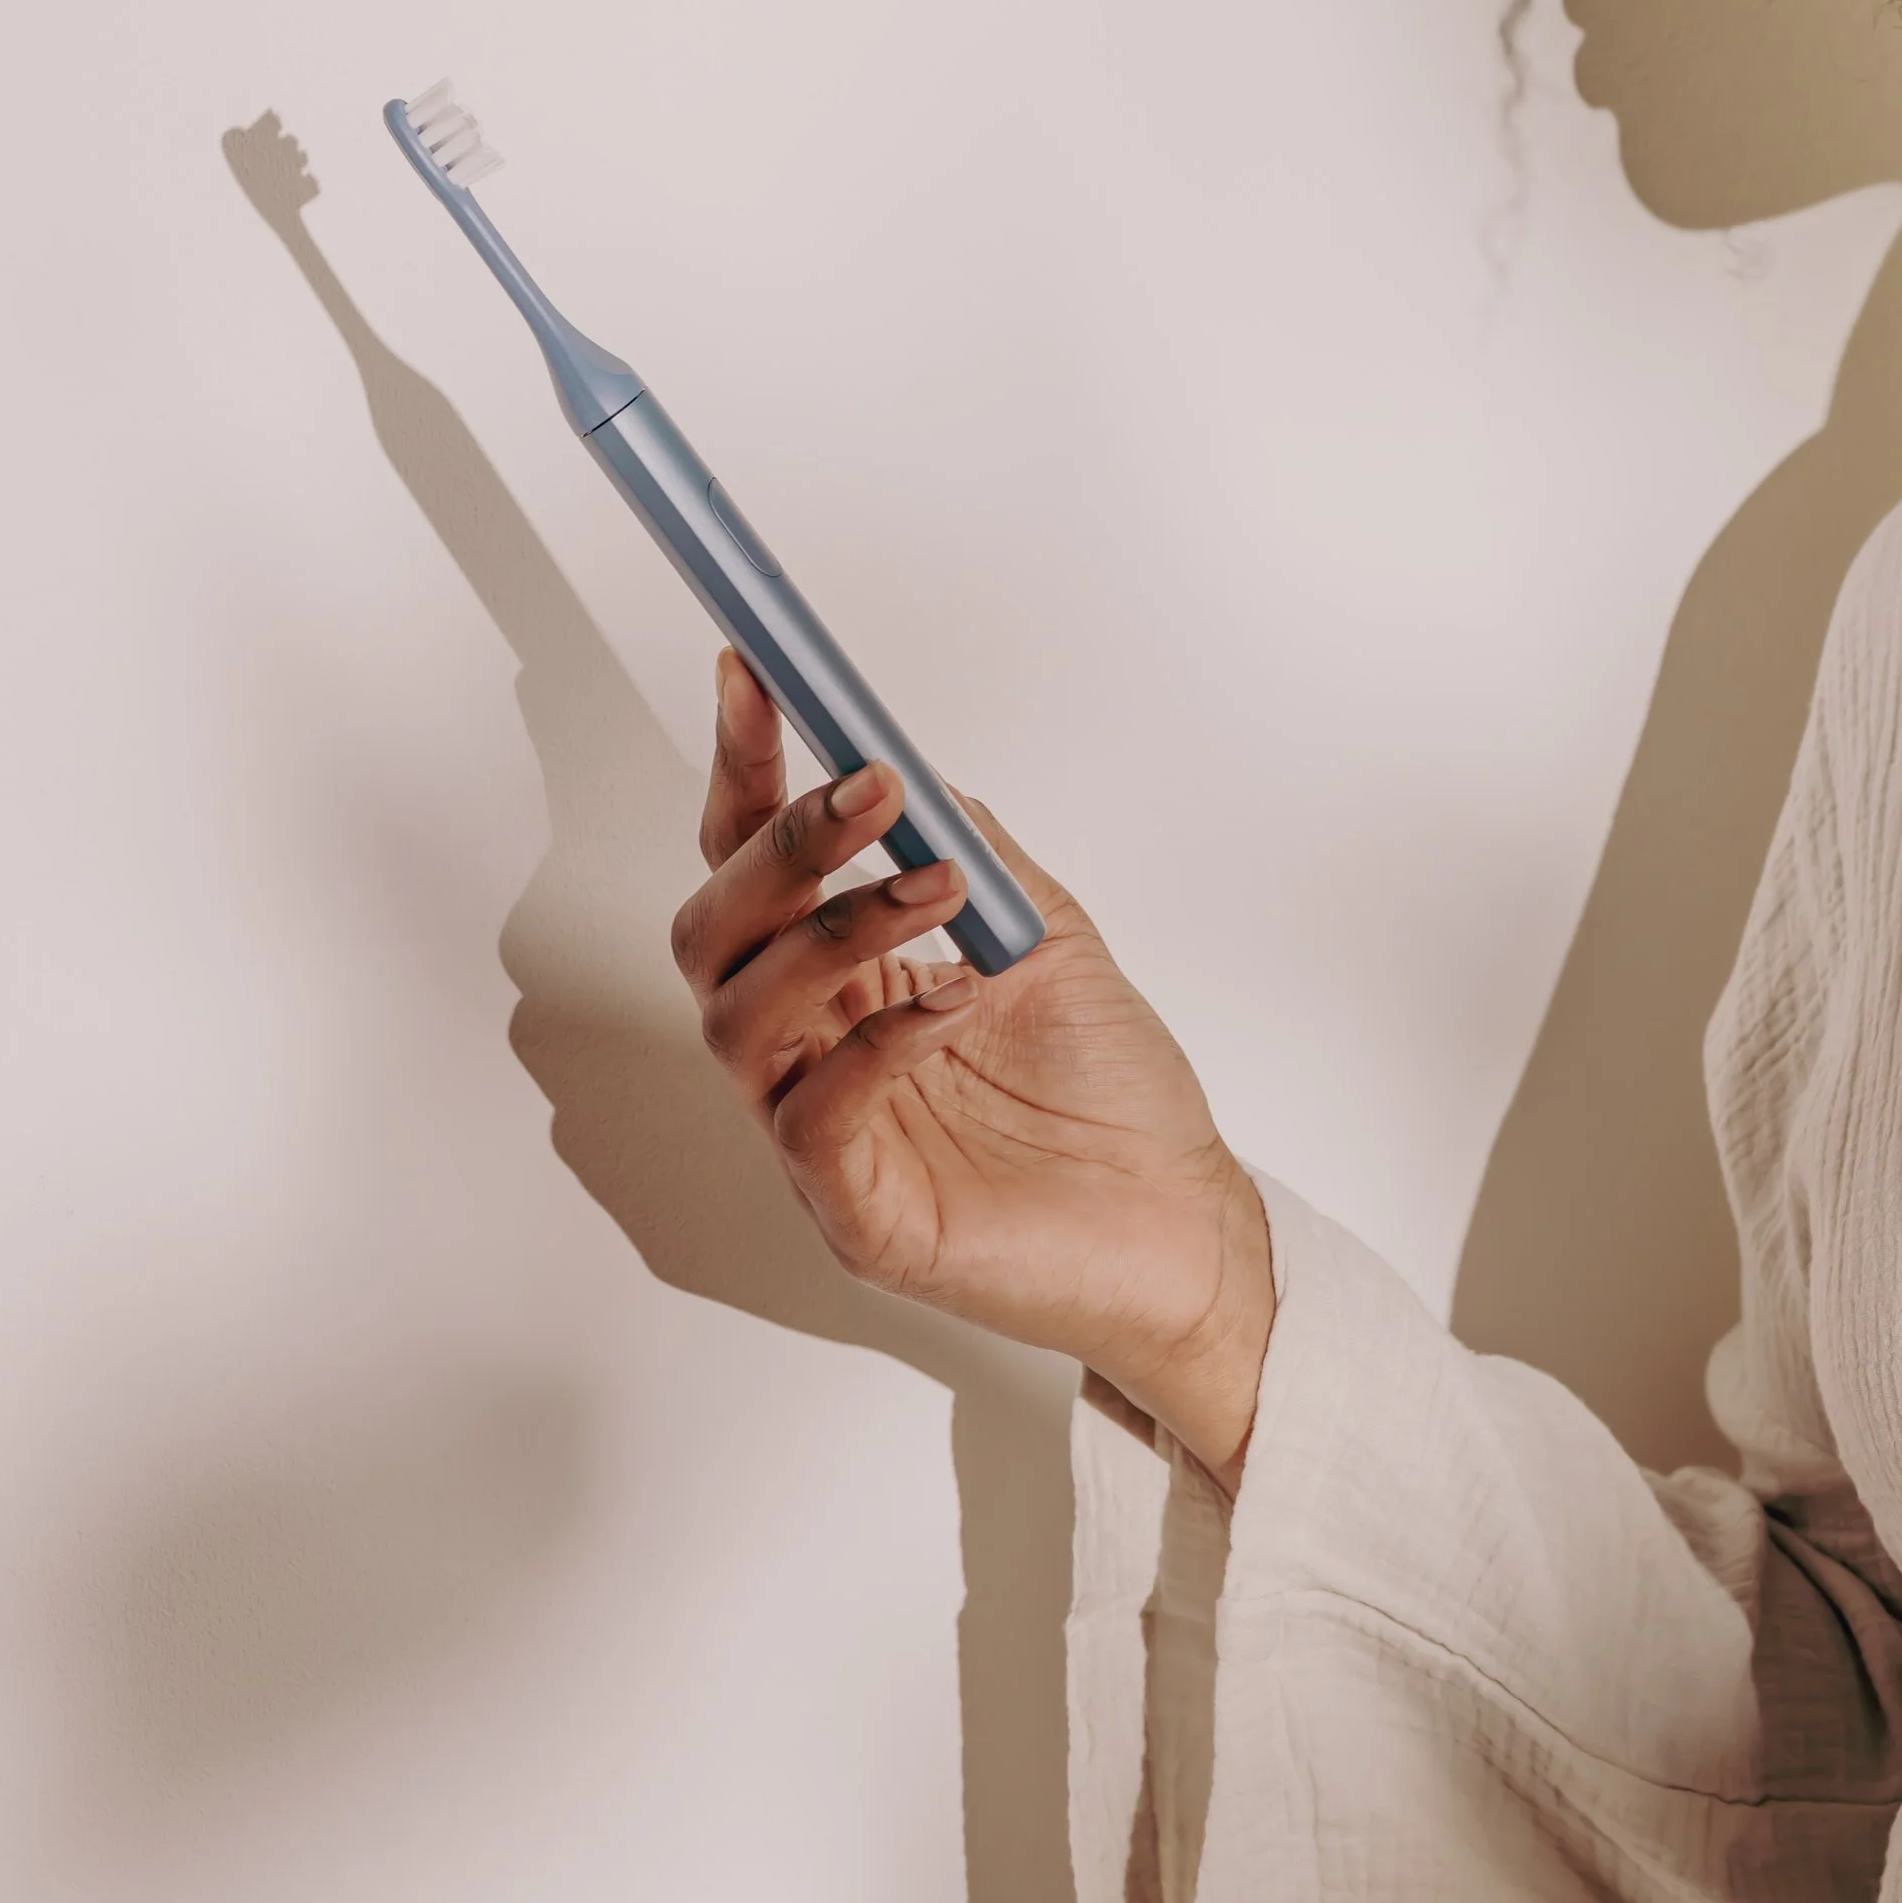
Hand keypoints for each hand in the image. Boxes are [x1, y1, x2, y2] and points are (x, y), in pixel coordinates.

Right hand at [670, 652, 1273, 1483]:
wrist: (1187, 1225)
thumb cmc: (1115, 1098)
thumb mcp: (1047, 935)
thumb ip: (973, 851)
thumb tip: (911, 768)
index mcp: (844, 982)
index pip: (751, 863)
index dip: (741, 770)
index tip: (754, 676)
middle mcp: (810, 1049)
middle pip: (714, 932)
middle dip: (779, 846)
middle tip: (868, 789)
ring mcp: (819, 1133)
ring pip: (741, 1016)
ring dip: (835, 929)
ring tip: (938, 889)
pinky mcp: (856, 1212)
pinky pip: (816, 1117)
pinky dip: (875, 1043)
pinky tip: (954, 1001)